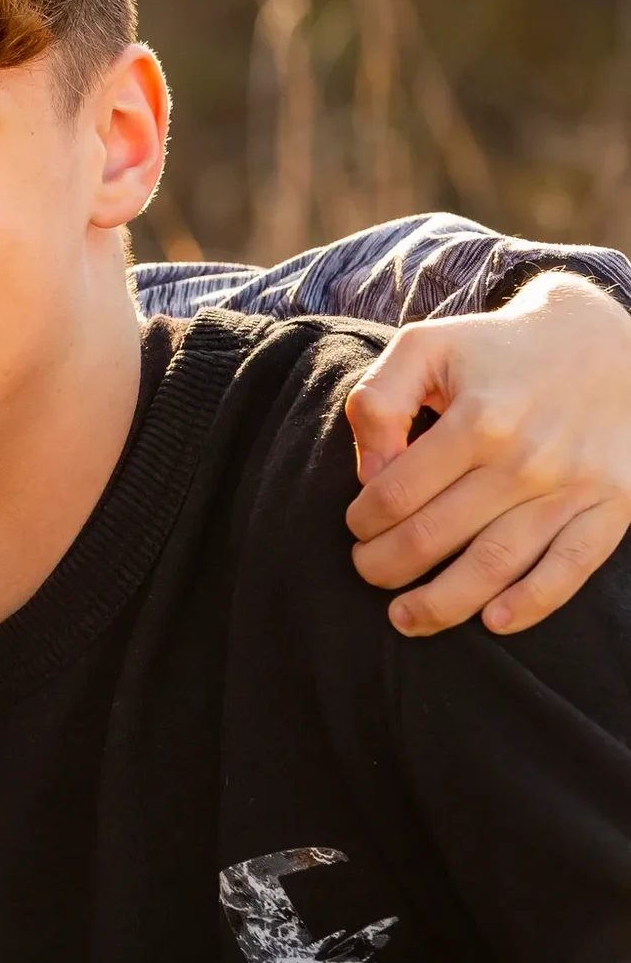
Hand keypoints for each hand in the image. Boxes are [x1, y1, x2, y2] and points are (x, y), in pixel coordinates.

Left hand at [346, 271, 630, 635]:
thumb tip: (369, 472)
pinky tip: (493, 621)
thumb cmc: (496, 350)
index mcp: (478, 419)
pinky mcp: (614, 504)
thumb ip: (380, 401)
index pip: (396, 494)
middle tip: (367, 571)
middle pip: (436, 536)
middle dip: (386, 566)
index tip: (357, 525)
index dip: (363, 520)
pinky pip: (571, 567)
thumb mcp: (424, 348)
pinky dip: (532, 603)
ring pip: (496, 565)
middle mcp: (528, 458)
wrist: (602, 342)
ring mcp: (574, 486)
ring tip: (405, 619)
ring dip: (442, 603)